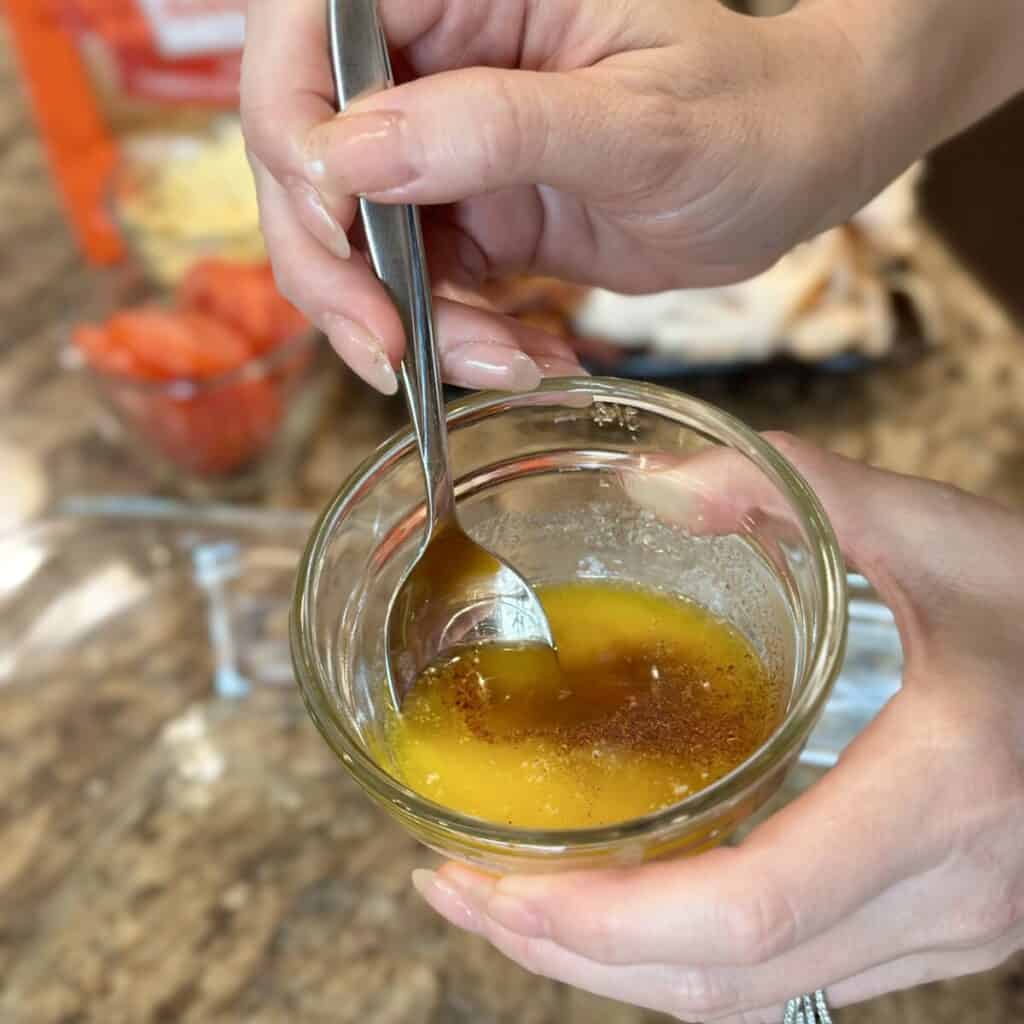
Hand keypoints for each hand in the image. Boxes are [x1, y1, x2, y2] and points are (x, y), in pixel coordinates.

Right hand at [240, 0, 869, 392]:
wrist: (793, 173)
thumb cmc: (747, 117)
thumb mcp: (640, 122)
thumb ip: (499, 128)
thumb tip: (353, 154)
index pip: (313, 29)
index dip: (294, 130)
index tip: (338, 225)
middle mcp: (440, 64)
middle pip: (309, 156)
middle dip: (335, 268)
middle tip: (386, 349)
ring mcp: (448, 148)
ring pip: (358, 244)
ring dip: (409, 325)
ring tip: (508, 364)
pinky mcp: (471, 220)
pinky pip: (423, 292)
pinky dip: (460, 342)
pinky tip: (531, 356)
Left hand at [411, 435, 1023, 1020]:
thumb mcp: (946, 532)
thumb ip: (801, 494)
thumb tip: (655, 485)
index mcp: (942, 792)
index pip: (746, 913)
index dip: (602, 923)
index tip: (488, 886)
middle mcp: (946, 894)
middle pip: (725, 985)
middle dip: (570, 956)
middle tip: (460, 896)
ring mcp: (950, 930)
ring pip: (754, 1000)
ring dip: (619, 967)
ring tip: (518, 904)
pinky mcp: (941, 928)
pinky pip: (792, 977)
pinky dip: (687, 955)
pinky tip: (630, 898)